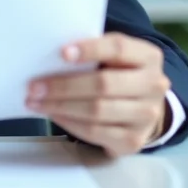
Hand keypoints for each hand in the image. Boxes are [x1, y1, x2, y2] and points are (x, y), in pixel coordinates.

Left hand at [26, 33, 171, 157]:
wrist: (145, 108)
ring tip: (36, 101)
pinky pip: (95, 131)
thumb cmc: (120, 74)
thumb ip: (94, 52)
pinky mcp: (134, 140)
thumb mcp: (115, 57)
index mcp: (149, 57)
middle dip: (63, 85)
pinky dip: (69, 122)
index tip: (61, 53)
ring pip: (97, 110)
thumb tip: (51, 55)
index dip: (89, 49)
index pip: (118, 48)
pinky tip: (53, 114)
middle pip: (103, 84)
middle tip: (34, 86)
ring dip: (60, 106)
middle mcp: (154, 85)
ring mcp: (146, 115)